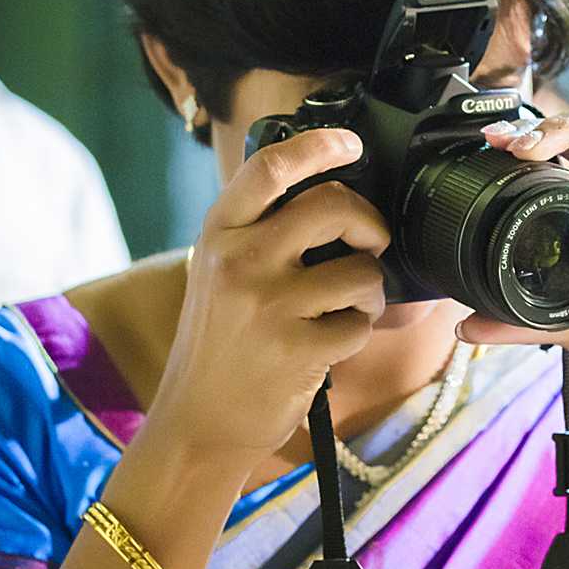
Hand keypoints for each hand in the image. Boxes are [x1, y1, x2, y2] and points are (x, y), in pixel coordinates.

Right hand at [145, 129, 390, 467]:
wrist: (197, 423)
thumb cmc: (221, 343)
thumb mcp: (218, 273)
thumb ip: (259, 232)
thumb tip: (331, 191)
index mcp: (220, 235)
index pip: (271, 168)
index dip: (320, 147)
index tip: (352, 145)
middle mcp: (240, 262)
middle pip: (334, 207)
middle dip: (370, 224)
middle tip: (371, 243)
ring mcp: (268, 306)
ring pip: (362, 271)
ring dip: (370, 291)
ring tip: (346, 309)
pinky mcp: (297, 349)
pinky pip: (361, 324)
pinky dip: (357, 334)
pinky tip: (329, 346)